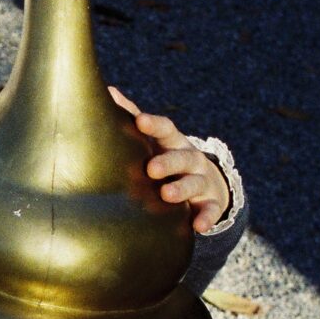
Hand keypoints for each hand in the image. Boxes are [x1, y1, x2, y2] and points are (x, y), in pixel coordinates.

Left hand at [109, 89, 230, 233]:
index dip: (154, 125)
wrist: (206, 184)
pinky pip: (211, 210)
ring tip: (167, 195)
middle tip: (151, 169)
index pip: (167, 129)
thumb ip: (133, 117)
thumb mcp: (156, 140)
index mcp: (173, 142)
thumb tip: (108, 91)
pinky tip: (198, 227)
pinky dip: (206, 218)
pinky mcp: (211, 203)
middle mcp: (191, 158)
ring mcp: (202, 180)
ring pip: (194, 182)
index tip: (140, 122)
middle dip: (168, 162)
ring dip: (182, 189)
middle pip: (182, 156)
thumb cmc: (168, 157)